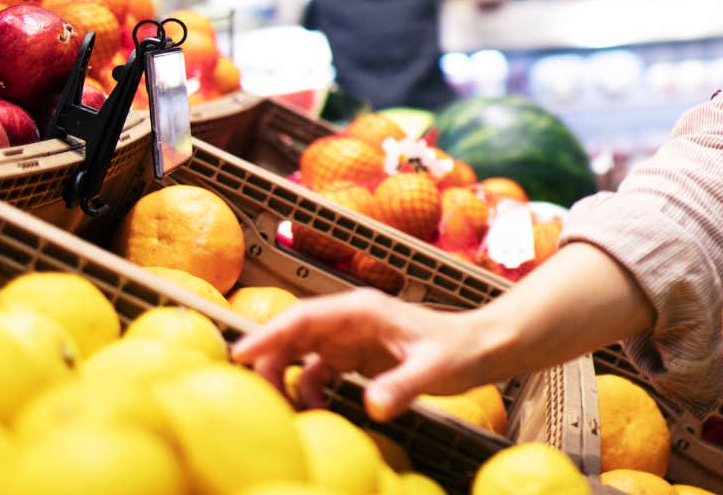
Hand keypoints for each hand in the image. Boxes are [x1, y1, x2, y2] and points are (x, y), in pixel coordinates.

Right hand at [231, 289, 506, 420]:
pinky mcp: (356, 358)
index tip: (239, 354)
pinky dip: (307, 391)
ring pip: (300, 354)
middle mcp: (350, 320)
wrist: (483, 348)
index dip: (268, 334)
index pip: (303, 318)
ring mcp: (350, 338)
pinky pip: (317, 372)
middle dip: (269, 362)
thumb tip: (373, 408)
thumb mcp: (433, 369)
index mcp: (361, 310)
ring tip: (282, 411)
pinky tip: (315, 413)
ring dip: (284, 379)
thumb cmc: (461, 349)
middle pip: (293, 335)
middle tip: (256, 398)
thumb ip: (402, 386)